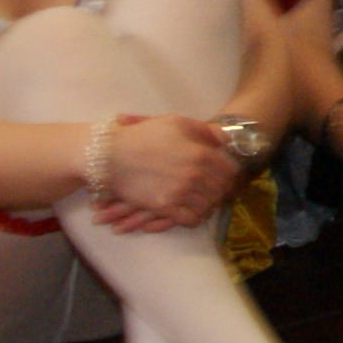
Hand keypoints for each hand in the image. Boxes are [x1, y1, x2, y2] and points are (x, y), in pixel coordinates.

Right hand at [96, 113, 239, 229]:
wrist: (111, 156)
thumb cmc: (144, 135)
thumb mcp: (176, 122)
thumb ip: (205, 130)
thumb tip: (225, 140)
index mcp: (200, 153)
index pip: (230, 170)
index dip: (230, 172)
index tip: (226, 174)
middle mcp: (195, 175)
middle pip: (222, 189)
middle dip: (222, 189)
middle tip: (217, 189)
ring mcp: (180, 193)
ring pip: (208, 206)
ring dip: (209, 204)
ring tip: (205, 201)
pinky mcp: (165, 207)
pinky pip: (190, 219)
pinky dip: (195, 217)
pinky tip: (192, 212)